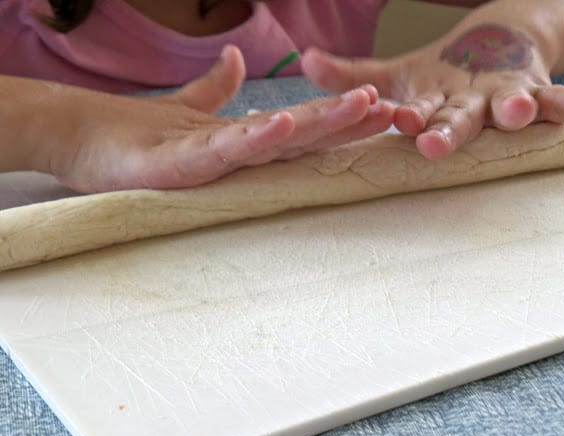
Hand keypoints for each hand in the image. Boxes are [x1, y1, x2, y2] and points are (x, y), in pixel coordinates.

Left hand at [27, 46, 392, 192]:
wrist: (82, 140)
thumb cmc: (138, 135)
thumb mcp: (189, 105)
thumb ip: (216, 87)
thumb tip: (235, 58)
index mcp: (243, 138)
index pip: (302, 124)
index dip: (339, 115)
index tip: (377, 103)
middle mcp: (238, 152)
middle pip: (303, 134)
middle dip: (348, 123)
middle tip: (394, 113)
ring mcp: (216, 159)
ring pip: (279, 143)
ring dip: (322, 126)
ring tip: (365, 109)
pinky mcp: (186, 163)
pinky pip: (229, 150)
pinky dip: (259, 139)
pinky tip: (286, 122)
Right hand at [301, 24, 563, 159]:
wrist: (489, 60)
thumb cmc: (437, 78)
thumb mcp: (392, 75)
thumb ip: (348, 75)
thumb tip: (304, 60)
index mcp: (428, 107)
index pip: (413, 115)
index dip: (409, 119)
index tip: (402, 123)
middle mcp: (464, 111)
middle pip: (455, 122)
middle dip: (447, 133)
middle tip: (436, 144)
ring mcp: (500, 102)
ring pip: (504, 111)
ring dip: (512, 114)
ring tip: (516, 112)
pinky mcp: (534, 92)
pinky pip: (556, 99)